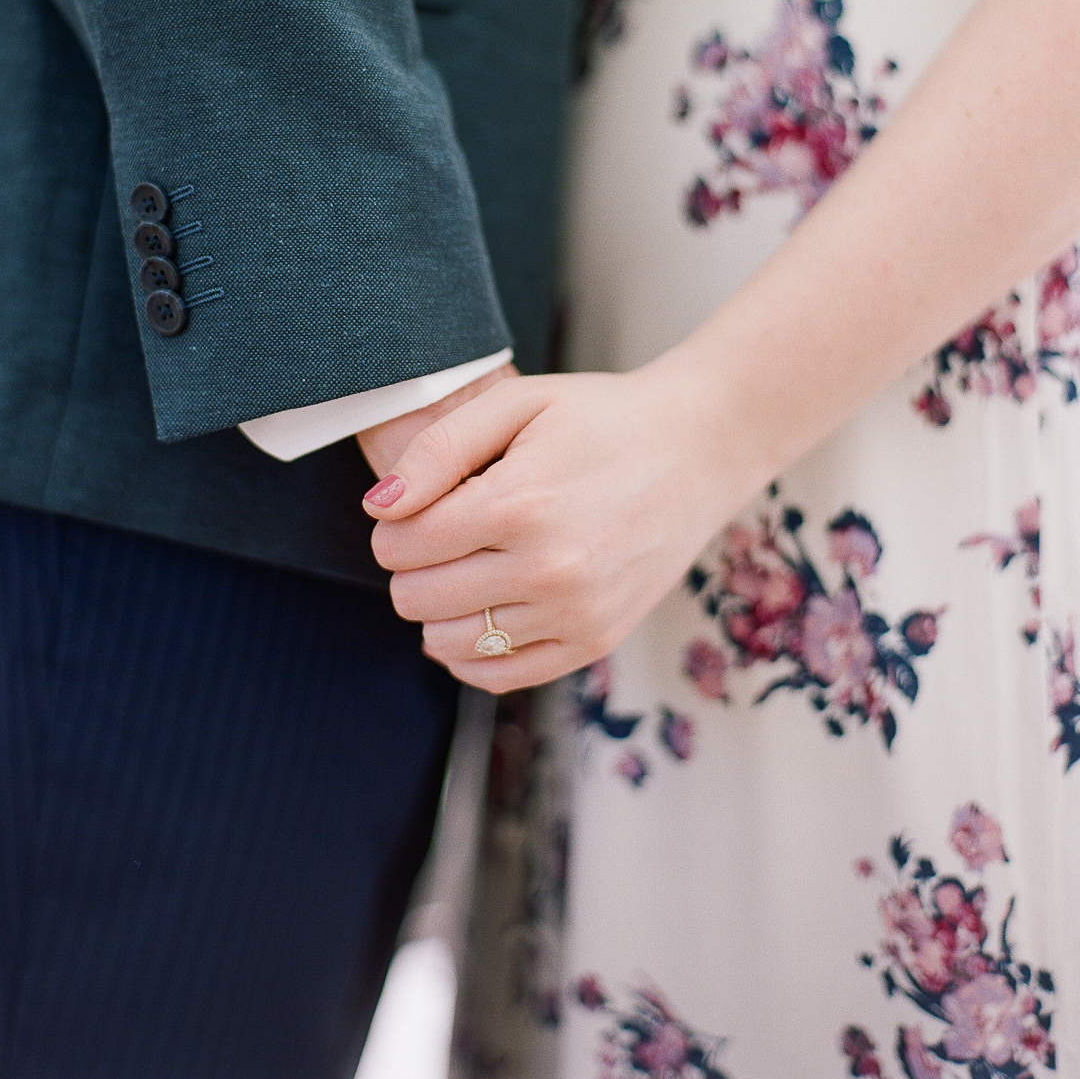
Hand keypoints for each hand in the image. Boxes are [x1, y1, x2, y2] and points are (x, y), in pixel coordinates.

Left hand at [364, 355, 760, 691]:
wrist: (700, 447)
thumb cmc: (603, 417)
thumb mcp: (517, 403)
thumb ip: (437, 450)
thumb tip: (379, 507)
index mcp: (520, 506)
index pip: (400, 546)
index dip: (393, 524)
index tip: (418, 503)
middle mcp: (548, 571)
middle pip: (416, 599)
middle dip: (411, 564)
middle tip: (443, 529)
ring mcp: (575, 614)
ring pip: (448, 642)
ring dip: (439, 606)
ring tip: (469, 561)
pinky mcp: (595, 640)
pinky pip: (499, 675)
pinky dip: (472, 650)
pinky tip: (485, 606)